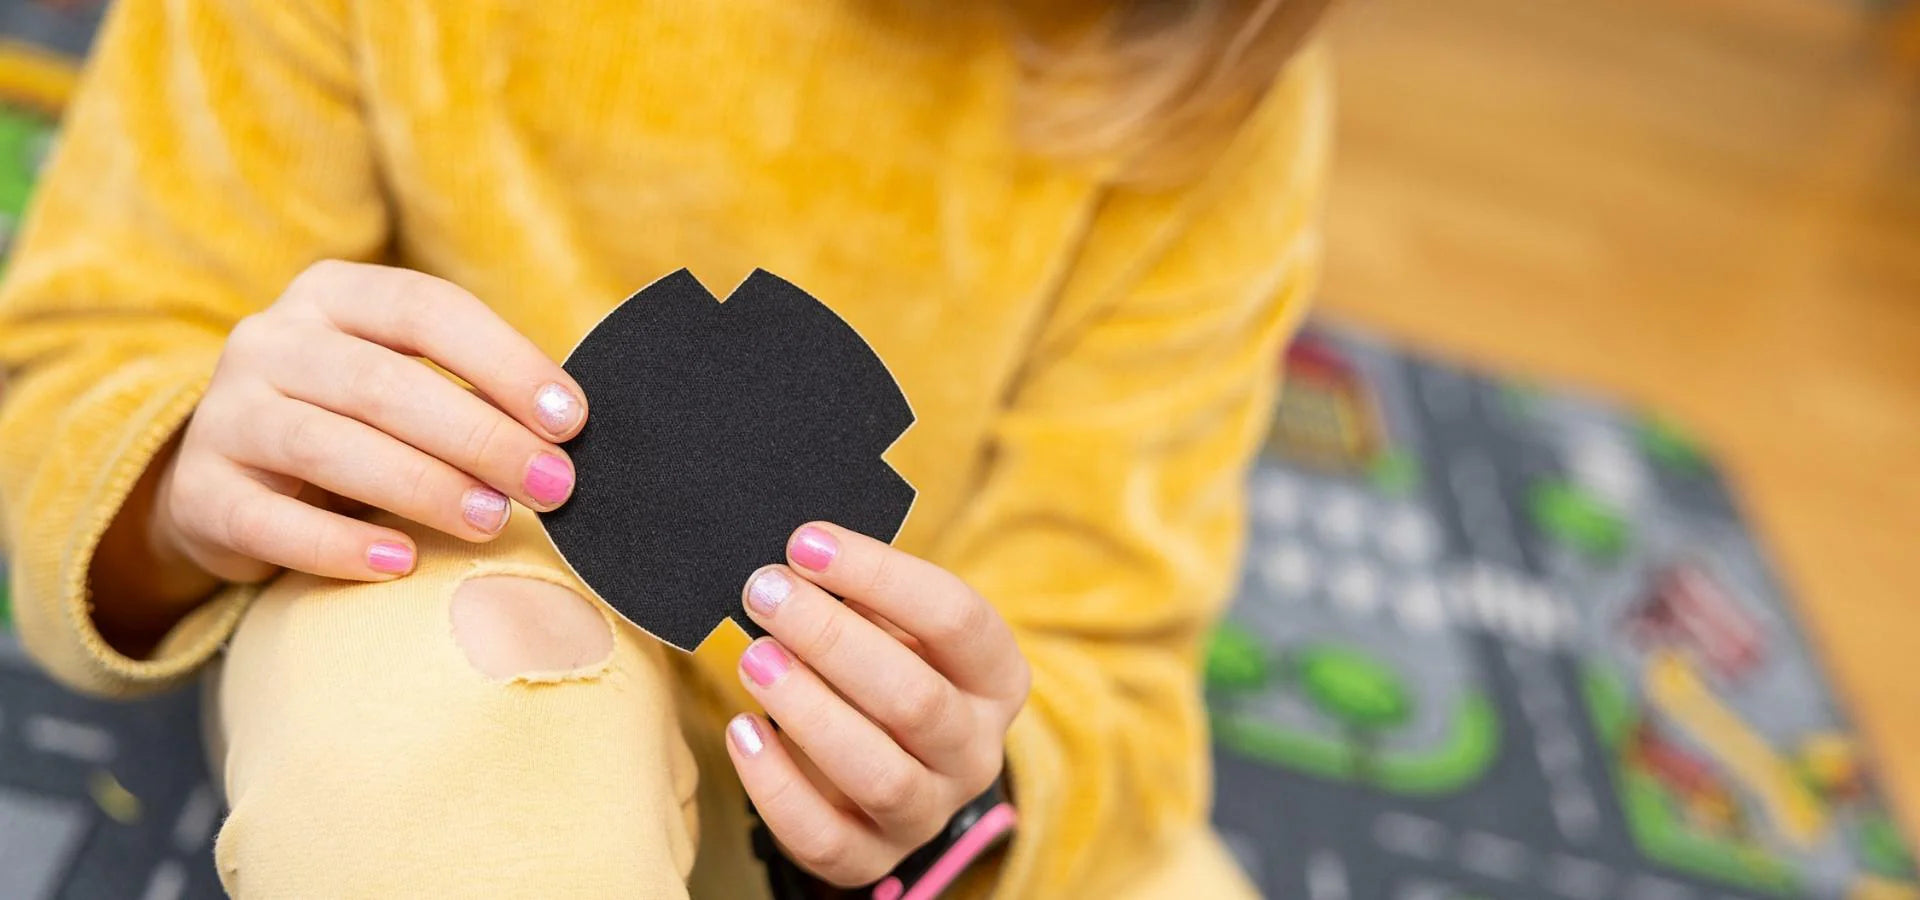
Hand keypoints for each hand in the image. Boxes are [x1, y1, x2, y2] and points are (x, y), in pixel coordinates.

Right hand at [153, 260, 586, 583]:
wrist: (229, 484)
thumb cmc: (354, 426)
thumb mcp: (403, 383)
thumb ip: (471, 390)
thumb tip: (570, 432)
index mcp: (331, 295)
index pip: (426, 309)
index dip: (504, 361)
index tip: (571, 419)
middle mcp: (269, 342)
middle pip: (383, 384)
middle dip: (481, 437)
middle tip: (551, 485)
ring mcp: (225, 415)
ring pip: (330, 447)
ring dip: (423, 487)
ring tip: (492, 521)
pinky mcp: (200, 494)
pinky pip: (271, 522)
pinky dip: (340, 546)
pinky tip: (403, 563)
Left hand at [725, 522, 1030, 886]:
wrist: (880, 760)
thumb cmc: (883, 667)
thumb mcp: (892, 625)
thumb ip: (860, 594)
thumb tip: (799, 556)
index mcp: (996, 679)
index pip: (957, 619)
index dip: (881, 575)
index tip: (805, 542)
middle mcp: (976, 751)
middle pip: (916, 699)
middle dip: (832, 638)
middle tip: (765, 593)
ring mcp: (929, 812)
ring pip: (880, 775)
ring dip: (809, 710)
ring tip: (754, 659)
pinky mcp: (872, 859)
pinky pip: (825, 839)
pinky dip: (777, 786)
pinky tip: (743, 731)